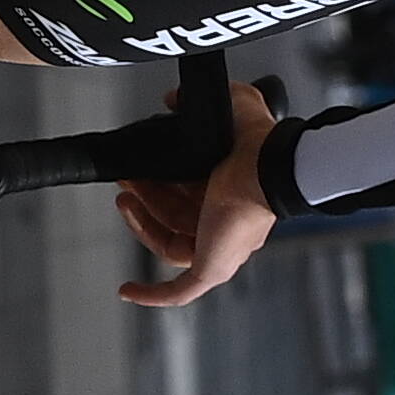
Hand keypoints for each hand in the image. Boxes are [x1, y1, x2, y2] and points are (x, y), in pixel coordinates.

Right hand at [115, 80, 282, 308]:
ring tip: (124, 199)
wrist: (269, 165)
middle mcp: (226, 223)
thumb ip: (202, 100)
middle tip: (125, 179)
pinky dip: (151, 295)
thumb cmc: (259, 141)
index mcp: (230, 193)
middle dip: (145, 197)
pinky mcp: (212, 268)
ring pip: (169, 245)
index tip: (137, 167)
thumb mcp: (233, 106)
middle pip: (173, 218)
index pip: (185, 196)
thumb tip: (174, 99)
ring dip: (142, 226)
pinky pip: (178, 291)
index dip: (157, 183)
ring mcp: (219, 249)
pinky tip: (125, 291)